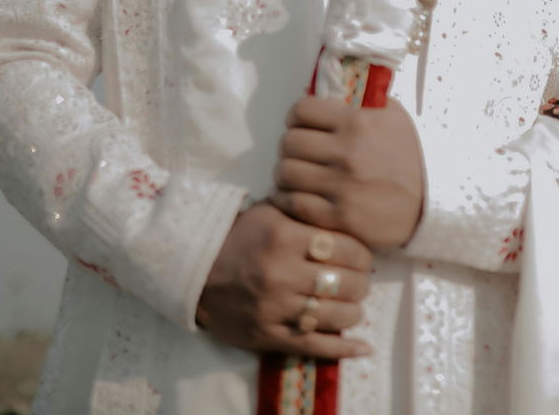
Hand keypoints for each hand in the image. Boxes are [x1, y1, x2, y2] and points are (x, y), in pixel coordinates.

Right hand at [196, 201, 372, 357]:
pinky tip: (363, 348)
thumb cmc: (240, 236)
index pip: (348, 250)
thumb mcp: (271, 211)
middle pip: (346, 284)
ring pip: (336, 316)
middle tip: (359, 281)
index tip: (362, 257)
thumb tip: (345, 212)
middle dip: (360, 283)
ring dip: (354, 312)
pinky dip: (343, 349)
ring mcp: (275, 309)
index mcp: (287, 239)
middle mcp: (283, 274)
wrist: (194, 270)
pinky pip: (313, 345)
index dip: (363, 255)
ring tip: (354, 305)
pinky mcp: (267, 336)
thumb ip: (306, 209)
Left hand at [271, 97, 424, 250]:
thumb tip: (325, 90)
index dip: (296, 116)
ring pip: (285, 173)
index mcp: (359, 122)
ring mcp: (342, 186)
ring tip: (296, 175)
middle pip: (289, 142)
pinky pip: (293, 203)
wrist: (431, 204)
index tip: (300, 124)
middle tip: (299, 153)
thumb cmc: (410, 157)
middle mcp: (347, 152)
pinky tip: (295, 196)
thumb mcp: (394, 117)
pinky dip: (286, 199)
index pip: (302, 110)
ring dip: (286, 173)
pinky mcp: (339, 216)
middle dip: (290, 146)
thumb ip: (362, 100)